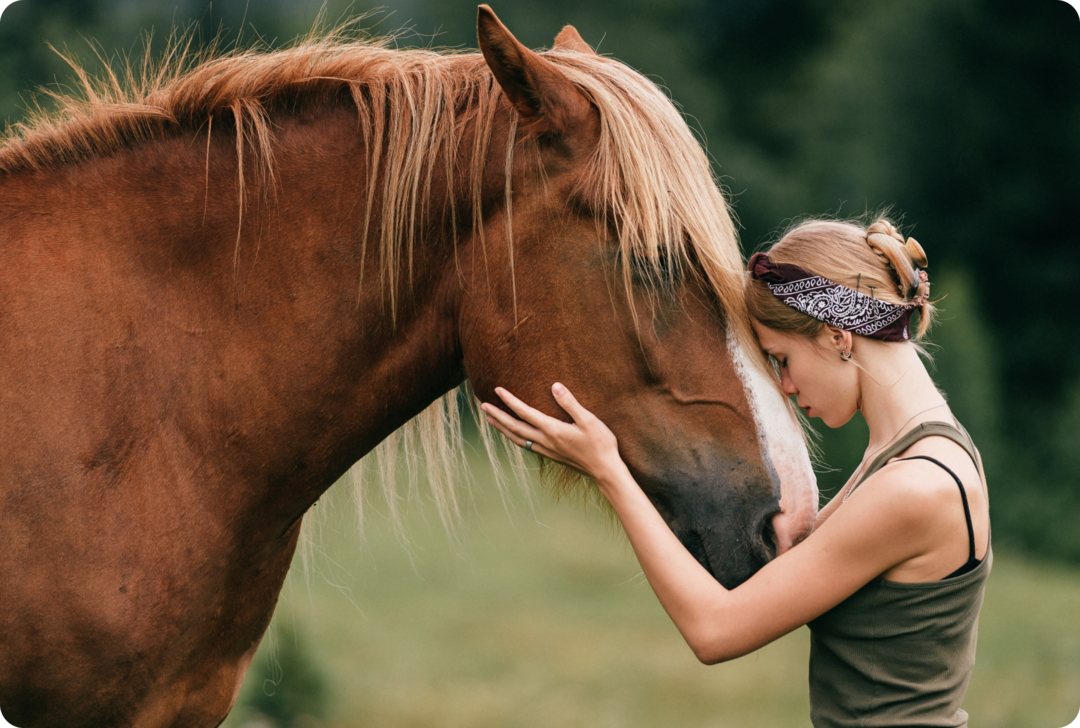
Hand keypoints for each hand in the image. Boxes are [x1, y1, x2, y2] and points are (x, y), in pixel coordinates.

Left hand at [480, 383, 624, 484]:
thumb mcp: (589, 420)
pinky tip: (514, 435)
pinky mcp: (551, 456)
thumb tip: (554, 386)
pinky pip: (526, 445)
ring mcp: (547, 450)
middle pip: (514, 427)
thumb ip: (570, 403)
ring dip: (502, 428)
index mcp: (552, 430)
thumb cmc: (600, 444)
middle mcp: (545, 441)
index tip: (497, 390)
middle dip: (498, 416)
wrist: (605, 471)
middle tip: (483, 406)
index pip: (525, 412)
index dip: (510, 400)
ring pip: (517, 439)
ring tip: (491, 420)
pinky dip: (515, 438)